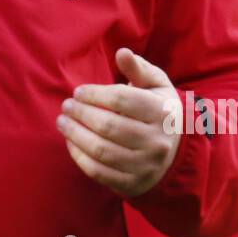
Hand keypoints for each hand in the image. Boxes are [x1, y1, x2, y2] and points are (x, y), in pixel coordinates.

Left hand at [56, 47, 182, 198]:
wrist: (175, 153)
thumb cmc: (158, 110)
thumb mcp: (156, 86)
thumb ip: (138, 68)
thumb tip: (122, 52)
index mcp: (163, 113)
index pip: (122, 100)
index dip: (95, 94)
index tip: (78, 92)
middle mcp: (157, 142)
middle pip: (110, 126)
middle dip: (82, 114)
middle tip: (66, 106)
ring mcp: (145, 165)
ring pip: (102, 151)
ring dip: (75, 135)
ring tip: (62, 122)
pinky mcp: (133, 184)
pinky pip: (99, 172)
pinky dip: (79, 157)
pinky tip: (70, 142)